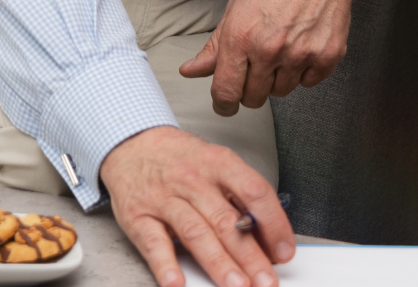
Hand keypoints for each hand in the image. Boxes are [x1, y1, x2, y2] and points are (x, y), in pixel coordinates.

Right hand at [101, 125, 293, 286]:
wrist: (132, 144)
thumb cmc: (181, 159)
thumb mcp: (216, 163)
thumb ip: (239, 197)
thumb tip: (267, 236)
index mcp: (219, 163)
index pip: (254, 192)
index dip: (273, 223)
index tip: (285, 250)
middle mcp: (193, 179)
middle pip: (227, 220)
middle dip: (250, 255)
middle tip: (266, 280)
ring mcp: (164, 198)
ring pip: (196, 233)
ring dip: (219, 263)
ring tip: (237, 284)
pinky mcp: (138, 217)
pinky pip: (153, 243)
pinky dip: (166, 265)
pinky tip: (178, 283)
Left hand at [180, 0, 368, 114]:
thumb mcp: (237, 7)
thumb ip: (214, 45)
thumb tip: (190, 71)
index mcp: (240, 37)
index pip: (226, 92)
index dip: (223, 104)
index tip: (226, 105)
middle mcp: (269, 49)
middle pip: (254, 98)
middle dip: (252, 88)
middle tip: (259, 65)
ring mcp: (300, 54)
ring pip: (282, 91)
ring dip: (279, 77)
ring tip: (284, 48)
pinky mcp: (327, 55)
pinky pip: (309, 82)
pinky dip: (306, 71)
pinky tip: (304, 46)